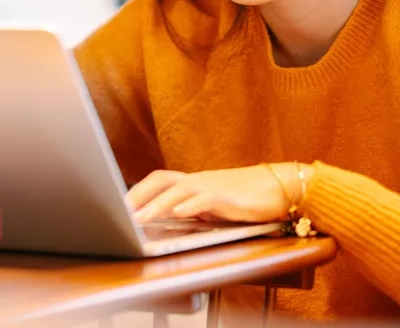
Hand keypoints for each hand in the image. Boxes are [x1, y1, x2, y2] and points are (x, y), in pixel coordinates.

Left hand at [125, 164, 303, 223]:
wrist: (281, 188)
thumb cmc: (247, 199)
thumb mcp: (214, 206)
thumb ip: (193, 209)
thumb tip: (169, 219)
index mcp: (193, 183)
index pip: (158, 181)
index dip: (137, 191)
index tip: (118, 206)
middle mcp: (198, 181)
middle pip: (160, 179)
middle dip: (138, 195)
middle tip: (120, 212)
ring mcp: (212, 187)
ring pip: (178, 190)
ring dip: (156, 204)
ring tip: (138, 219)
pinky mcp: (227, 198)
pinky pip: (204, 199)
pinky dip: (189, 206)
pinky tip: (177, 214)